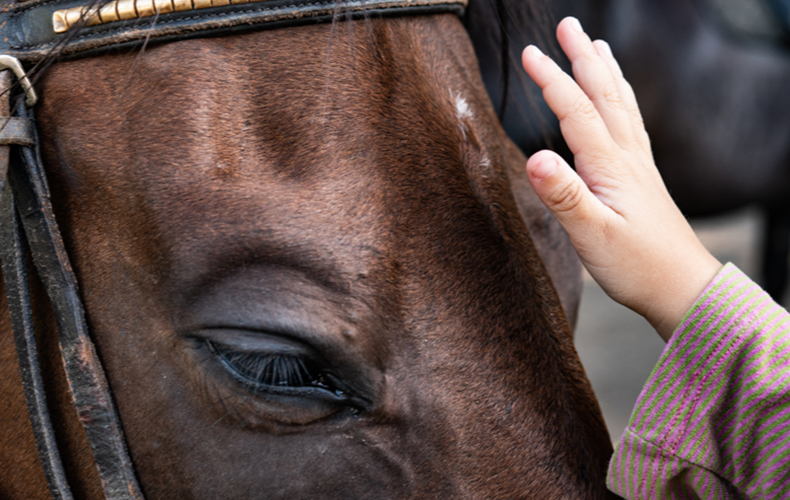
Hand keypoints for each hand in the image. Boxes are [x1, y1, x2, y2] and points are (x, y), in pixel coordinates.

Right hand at [521, 17, 720, 341]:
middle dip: (583, 57)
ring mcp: (638, 165)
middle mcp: (627, 157)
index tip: (529, 53)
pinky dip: (622, 99)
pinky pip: (631, 124)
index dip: (552, 80)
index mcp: (610, 166)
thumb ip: (564, 196)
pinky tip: (619, 99)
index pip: (576, 111)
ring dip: (605, 71)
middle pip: (604, 95)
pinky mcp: (642, 177)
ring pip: (621, 105)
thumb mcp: (592, 236)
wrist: (682, 286)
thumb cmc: (636, 266)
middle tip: (567, 26)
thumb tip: (534, 157)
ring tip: (596, 45)